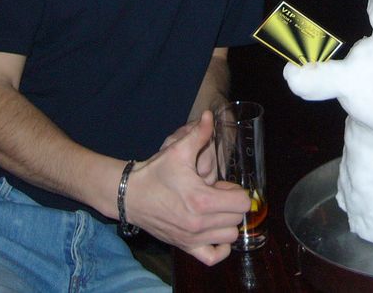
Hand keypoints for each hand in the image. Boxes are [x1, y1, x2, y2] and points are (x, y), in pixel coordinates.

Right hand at [127, 110, 250, 264]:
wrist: (130, 195)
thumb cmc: (155, 173)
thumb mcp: (177, 150)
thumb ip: (198, 133)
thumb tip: (209, 115)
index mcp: (202, 200)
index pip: (242, 202)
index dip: (237, 191)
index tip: (223, 185)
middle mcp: (199, 223)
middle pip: (237, 219)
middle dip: (232, 205)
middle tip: (217, 196)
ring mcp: (192, 238)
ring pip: (230, 237)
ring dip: (227, 223)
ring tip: (214, 211)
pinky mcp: (185, 247)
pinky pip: (213, 257)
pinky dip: (219, 248)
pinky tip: (214, 232)